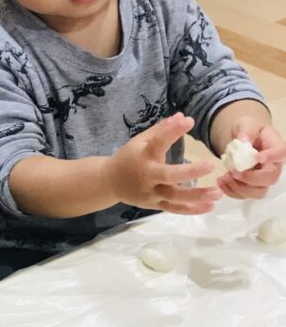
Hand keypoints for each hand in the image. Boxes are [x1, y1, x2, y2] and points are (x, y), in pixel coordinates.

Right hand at [105, 113, 221, 214]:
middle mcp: (147, 176)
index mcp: (143, 155)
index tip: (189, 121)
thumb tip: (183, 116)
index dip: (173, 131)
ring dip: (197, 196)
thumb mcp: (140, 141)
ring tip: (218, 192)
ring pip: (175, 197)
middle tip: (210, 165)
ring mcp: (151, 193)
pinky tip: (210, 206)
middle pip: (169, 176)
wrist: (109, 182)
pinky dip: (192, 210)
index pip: (158, 142)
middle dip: (190, 172)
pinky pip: (174, 209)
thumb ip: (161, 130)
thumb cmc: (128, 158)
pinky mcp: (155, 204)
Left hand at [217, 122, 285, 198]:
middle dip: (250, 178)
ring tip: (225, 177)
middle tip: (233, 171)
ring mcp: (263, 179)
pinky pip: (244, 196)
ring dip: (239, 188)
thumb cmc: (248, 130)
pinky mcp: (251, 187)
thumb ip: (246, 130)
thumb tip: (243, 141)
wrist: (243, 139)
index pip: (281, 153)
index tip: (258, 157)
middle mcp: (273, 166)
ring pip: (258, 192)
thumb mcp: (246, 123)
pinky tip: (221, 181)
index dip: (272, 157)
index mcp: (276, 147)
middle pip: (270, 178)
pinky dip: (230, 191)